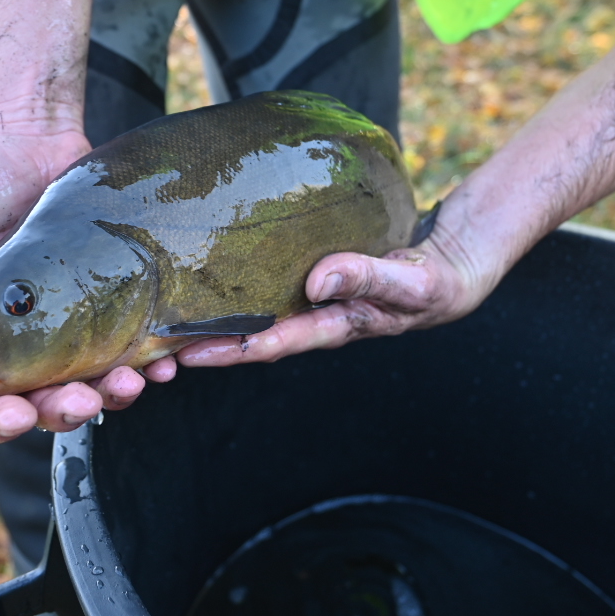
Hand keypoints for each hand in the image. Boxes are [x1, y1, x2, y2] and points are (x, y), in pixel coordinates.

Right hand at [0, 128, 177, 441]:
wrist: (37, 137)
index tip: (13, 414)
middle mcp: (25, 345)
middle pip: (42, 405)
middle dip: (62, 412)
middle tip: (86, 400)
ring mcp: (74, 329)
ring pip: (93, 385)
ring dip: (113, 394)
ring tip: (133, 380)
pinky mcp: (116, 306)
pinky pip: (137, 349)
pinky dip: (152, 361)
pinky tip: (167, 358)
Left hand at [175, 231, 488, 370]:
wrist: (457, 264)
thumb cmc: (438, 280)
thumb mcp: (412, 281)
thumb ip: (368, 277)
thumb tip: (316, 280)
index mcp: (338, 326)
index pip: (276, 342)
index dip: (232, 348)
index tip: (190, 351)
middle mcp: (318, 317)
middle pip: (253, 335)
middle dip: (208, 341)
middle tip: (157, 342)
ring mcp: (314, 299)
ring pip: (256, 313)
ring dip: (216, 317)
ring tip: (168, 312)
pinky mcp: (314, 277)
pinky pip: (269, 286)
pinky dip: (239, 287)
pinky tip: (209, 273)